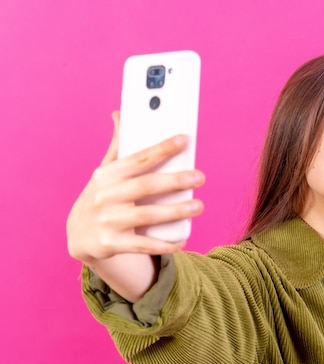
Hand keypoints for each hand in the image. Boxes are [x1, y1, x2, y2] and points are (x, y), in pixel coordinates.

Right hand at [66, 111, 205, 265]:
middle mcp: (106, 196)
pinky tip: (182, 241)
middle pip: (146, 186)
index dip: (162, 148)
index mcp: (107, 175)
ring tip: (198, 206)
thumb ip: (117, 146)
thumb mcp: (104, 172)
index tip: (185, 140)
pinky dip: (164, 244)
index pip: (139, 158)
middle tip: (200, 177)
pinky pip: (143, 245)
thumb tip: (120, 113)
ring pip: (148, 215)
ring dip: (176, 211)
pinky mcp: (112, 243)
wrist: (79, 236)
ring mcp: (109, 221)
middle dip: (175, 181)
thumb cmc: (99, 197)